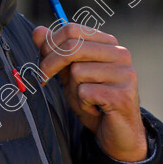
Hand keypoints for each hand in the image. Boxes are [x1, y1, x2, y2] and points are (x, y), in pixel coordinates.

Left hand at [32, 24, 147, 161]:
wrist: (117, 133)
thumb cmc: (94, 101)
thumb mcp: (71, 75)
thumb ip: (57, 53)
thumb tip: (38, 31)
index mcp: (108, 43)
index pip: (72, 29)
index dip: (50, 44)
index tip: (41, 62)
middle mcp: (120, 53)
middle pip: (73, 47)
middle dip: (50, 64)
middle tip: (43, 79)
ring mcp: (124, 73)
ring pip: (78, 71)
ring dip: (73, 90)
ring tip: (86, 100)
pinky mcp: (122, 94)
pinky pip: (85, 92)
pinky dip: (82, 104)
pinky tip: (95, 109)